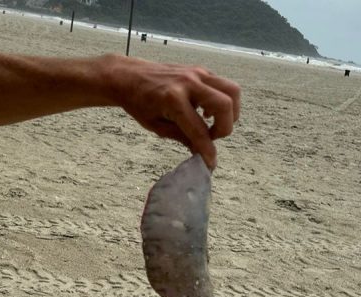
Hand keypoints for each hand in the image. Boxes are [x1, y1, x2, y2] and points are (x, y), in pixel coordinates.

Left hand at [102, 55, 240, 169]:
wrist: (128, 76)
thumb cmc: (138, 102)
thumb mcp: (156, 126)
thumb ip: (182, 138)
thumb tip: (201, 153)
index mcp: (173, 100)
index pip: (199, 129)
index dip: (207, 150)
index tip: (210, 163)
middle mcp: (188, 83)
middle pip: (225, 104)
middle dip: (225, 128)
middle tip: (211, 137)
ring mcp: (197, 73)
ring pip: (232, 90)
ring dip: (230, 112)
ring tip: (213, 122)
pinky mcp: (201, 70)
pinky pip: (223, 85)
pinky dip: (222, 101)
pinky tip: (206, 111)